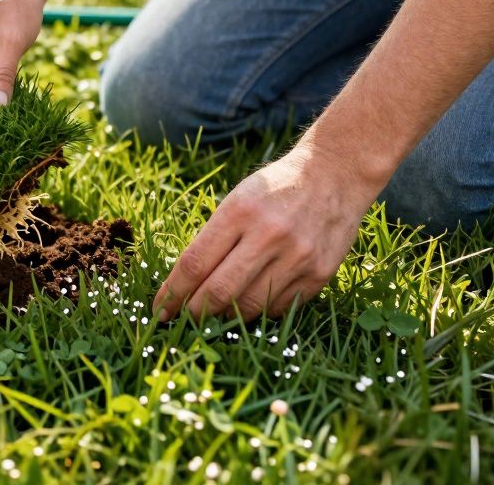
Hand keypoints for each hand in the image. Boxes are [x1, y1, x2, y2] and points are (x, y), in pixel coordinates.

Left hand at [153, 145, 381, 321]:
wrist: (334, 175)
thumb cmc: (275, 188)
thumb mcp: (236, 200)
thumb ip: (213, 239)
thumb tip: (185, 285)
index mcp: (239, 212)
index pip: (194, 264)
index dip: (172, 293)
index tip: (159, 309)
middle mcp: (269, 235)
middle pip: (218, 292)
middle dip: (193, 312)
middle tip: (182, 318)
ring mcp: (297, 257)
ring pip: (249, 306)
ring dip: (225, 316)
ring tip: (212, 315)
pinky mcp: (319, 274)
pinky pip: (278, 307)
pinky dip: (258, 311)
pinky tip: (249, 304)